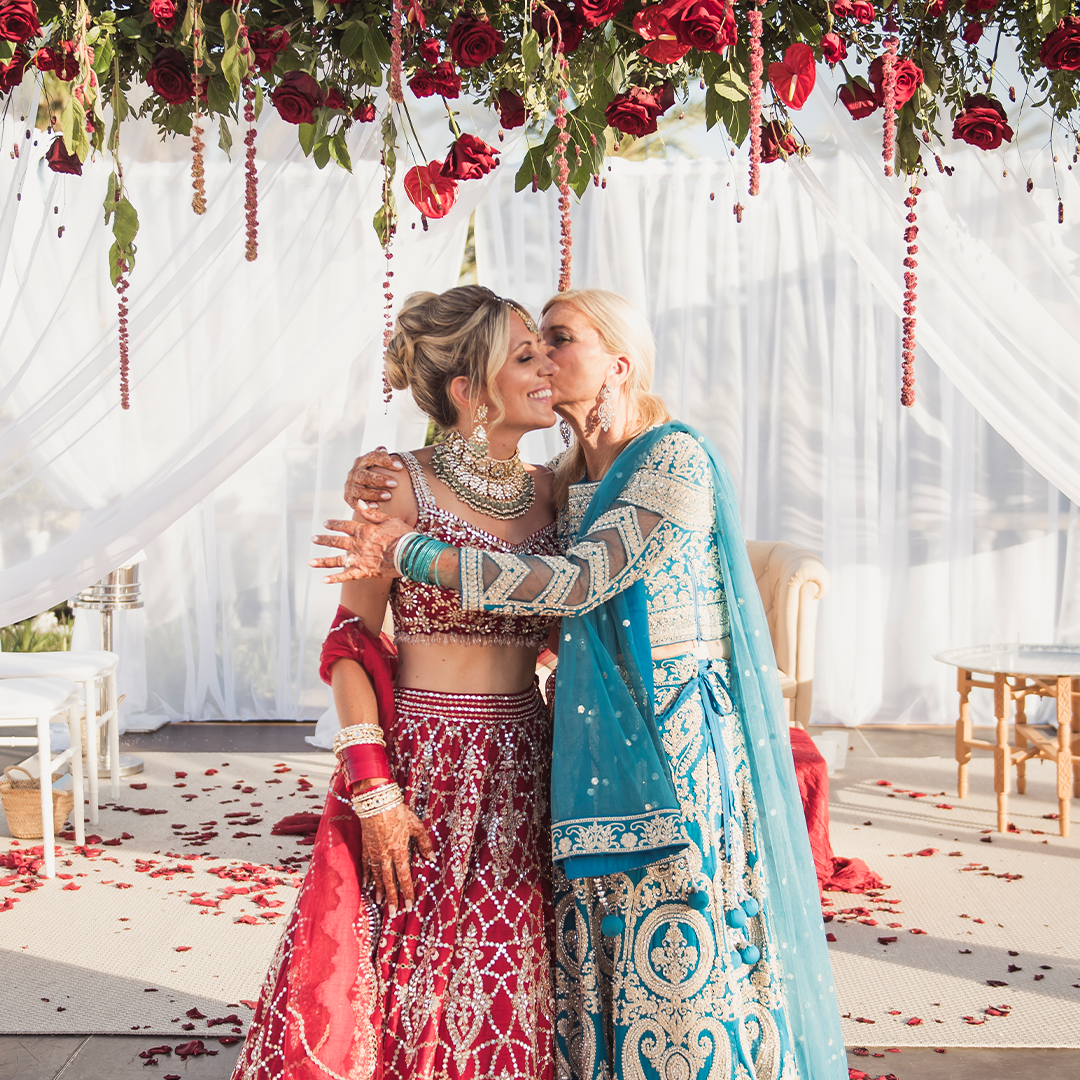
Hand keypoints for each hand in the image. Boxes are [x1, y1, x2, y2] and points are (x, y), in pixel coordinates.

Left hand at [310, 508, 410, 582]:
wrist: (410, 554)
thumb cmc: (404, 535)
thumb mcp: (389, 519)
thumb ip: (372, 512)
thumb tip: (359, 502)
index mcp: (364, 530)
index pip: (344, 525)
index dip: (334, 523)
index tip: (325, 523)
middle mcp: (358, 544)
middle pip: (336, 541)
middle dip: (323, 539)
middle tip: (313, 538)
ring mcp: (360, 559)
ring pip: (337, 560)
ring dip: (322, 561)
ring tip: (310, 562)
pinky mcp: (364, 572)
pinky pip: (346, 576)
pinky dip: (335, 579)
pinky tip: (323, 580)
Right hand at [345, 446, 401, 508]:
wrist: (364, 487)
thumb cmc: (377, 473)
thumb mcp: (380, 464)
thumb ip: (382, 457)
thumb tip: (383, 449)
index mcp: (363, 461)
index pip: (372, 457)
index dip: (385, 461)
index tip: (399, 466)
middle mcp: (354, 472)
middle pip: (364, 475)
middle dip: (379, 479)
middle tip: (395, 483)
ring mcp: (350, 485)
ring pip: (360, 490)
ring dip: (374, 493)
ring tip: (389, 496)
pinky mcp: (348, 497)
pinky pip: (354, 502)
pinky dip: (365, 504)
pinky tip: (376, 506)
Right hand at [359, 802, 433, 918]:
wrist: (377, 801)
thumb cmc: (398, 811)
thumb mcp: (416, 825)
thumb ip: (424, 842)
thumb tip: (432, 858)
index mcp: (400, 850)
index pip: (404, 876)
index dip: (407, 892)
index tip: (409, 905)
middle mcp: (386, 854)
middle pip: (389, 880)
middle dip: (392, 897)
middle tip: (393, 913)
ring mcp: (374, 851)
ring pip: (377, 875)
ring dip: (379, 890)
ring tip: (380, 902)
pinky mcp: (365, 846)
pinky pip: (365, 865)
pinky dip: (366, 876)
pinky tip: (367, 885)